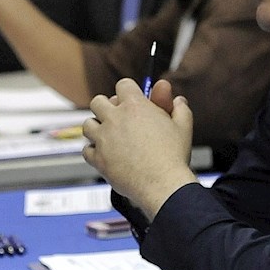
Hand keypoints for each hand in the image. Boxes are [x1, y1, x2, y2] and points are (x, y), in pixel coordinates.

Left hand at [82, 78, 196, 214]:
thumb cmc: (172, 156)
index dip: (127, 91)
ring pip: (87, 124)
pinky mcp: (98, 158)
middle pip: (97, 101)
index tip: (130, 99)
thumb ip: (180, 108)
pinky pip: (86, 150)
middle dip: (105, 107)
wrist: (162, 184)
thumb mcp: (183, 126)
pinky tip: (104, 154)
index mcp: (135, 106)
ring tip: (107, 135)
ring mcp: (104, 138)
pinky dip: (93, 151)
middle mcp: (115, 119)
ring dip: (96, 128)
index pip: (122, 85)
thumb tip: (178, 101)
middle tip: (115, 117)